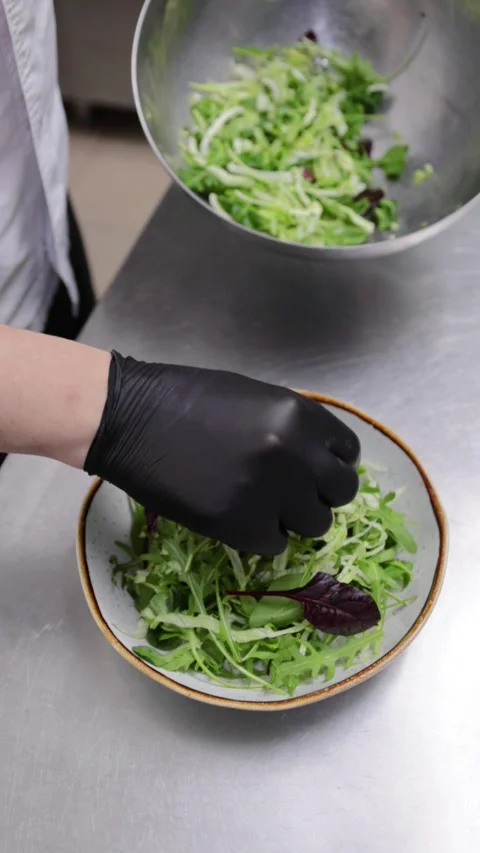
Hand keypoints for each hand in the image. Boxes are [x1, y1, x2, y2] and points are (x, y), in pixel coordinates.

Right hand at [85, 352, 359, 553]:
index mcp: (300, 415)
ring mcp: (270, 493)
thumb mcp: (254, 397)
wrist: (130, 418)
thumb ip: (292, 426)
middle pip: (341, 492)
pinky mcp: (239, 526)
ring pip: (315, 524)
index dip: (332, 463)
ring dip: (293, 518)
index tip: (316, 471)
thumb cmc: (185, 398)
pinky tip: (238, 517)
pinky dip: (261, 536)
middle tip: (293, 493)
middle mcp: (296, 455)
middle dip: (320, 494)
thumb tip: (318, 458)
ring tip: (263, 507)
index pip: (348, 452)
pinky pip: (275, 545)